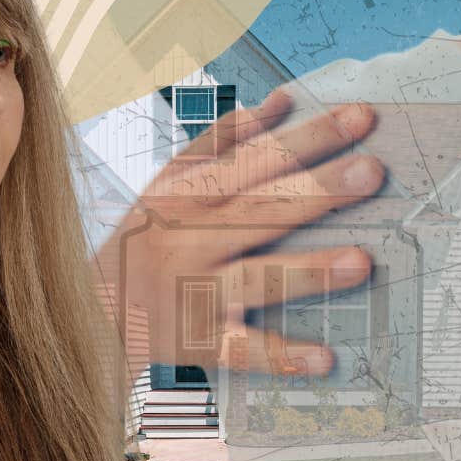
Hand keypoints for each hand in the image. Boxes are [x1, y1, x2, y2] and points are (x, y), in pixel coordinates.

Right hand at [92, 88, 384, 384]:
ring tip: (361, 262)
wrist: (89, 314)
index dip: (309, 136)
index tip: (361, 117)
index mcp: (188, 195)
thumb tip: (278, 102)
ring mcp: (196, 293)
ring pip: (256, 280)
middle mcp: (191, 240)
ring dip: (308, 272)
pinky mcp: (199, 342)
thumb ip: (223, 142)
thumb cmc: (144, 241)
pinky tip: (325, 359)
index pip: (257, 159)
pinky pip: (244, 351)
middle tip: (372, 171)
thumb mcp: (168, 183)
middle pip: (262, 211)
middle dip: (318, 190)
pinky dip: (282, 357)